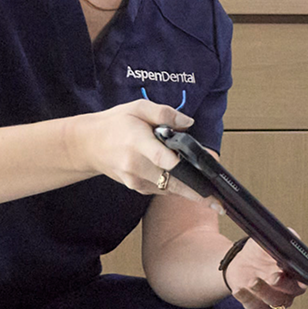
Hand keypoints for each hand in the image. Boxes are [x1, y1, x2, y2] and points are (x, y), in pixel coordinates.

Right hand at [67, 100, 206, 200]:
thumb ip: (164, 113)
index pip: (160, 157)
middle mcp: (136, 165)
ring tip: (210, 194)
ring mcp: (136, 180)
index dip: (181, 164)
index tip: (200, 170)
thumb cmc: (115, 124)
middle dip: (196, 190)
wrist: (89, 145)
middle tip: (218, 200)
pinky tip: (189, 184)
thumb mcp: (138, 108)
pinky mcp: (137, 188)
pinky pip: (162, 190)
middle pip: (171, 181)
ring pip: (169, 189)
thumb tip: (188, 123)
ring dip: (190, 191)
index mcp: (137, 142)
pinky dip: (177, 187)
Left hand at [222, 238, 304, 308]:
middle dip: (281, 286)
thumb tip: (292, 236)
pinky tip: (238, 289)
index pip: (302, 283)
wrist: (243, 263)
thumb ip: (284, 239)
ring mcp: (274, 301)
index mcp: (296, 277)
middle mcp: (288, 292)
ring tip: (252, 280)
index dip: (297, 281)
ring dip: (262, 292)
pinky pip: (255, 307)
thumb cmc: (261, 252)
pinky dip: (246, 299)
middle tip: (273, 277)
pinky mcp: (259, 307)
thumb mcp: (271, 241)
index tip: (288, 274)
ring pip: (273, 303)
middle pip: (289, 294)